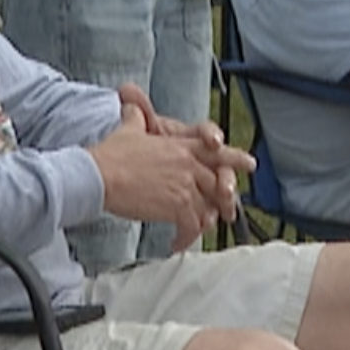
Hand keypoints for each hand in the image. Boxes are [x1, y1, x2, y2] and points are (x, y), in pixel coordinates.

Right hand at [89, 89, 249, 244]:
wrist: (99, 175)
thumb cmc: (110, 155)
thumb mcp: (129, 130)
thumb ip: (136, 118)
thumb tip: (131, 105)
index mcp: (180, 146)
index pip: (214, 150)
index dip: (234, 158)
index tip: (250, 164)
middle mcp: (188, 164)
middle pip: (218, 181)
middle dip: (226, 199)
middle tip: (229, 214)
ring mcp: (185, 185)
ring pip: (207, 207)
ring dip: (203, 223)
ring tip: (195, 233)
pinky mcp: (177, 206)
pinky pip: (192, 225)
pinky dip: (186, 238)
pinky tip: (176, 243)